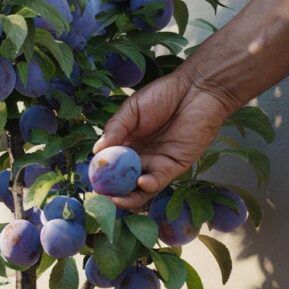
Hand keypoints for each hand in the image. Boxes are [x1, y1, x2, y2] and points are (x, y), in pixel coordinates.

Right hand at [92, 72, 234, 209]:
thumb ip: (114, 129)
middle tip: (100, 194)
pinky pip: (158, 182)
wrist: (197, 90)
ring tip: (115, 198)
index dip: (100, 174)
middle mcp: (139, 158)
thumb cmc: (163, 94)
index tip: (91, 179)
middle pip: (122, 181)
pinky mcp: (174, 168)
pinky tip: (140, 181)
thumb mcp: (131, 110)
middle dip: (110, 190)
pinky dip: (147, 186)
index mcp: (126, 144)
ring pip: (138, 189)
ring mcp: (156, 165)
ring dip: (127, 197)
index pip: (109, 165)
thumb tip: (96, 151)